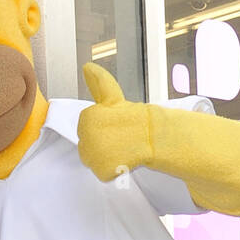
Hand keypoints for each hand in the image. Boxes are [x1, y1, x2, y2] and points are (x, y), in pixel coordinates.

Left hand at [76, 62, 152, 181]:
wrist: (154, 136)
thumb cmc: (131, 117)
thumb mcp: (112, 98)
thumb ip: (98, 84)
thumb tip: (86, 65)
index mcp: (86, 117)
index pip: (86, 127)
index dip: (102, 126)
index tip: (114, 124)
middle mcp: (87, 136)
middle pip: (86, 146)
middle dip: (100, 142)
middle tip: (117, 138)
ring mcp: (94, 155)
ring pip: (93, 160)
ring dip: (105, 157)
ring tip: (120, 148)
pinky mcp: (103, 171)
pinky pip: (103, 173)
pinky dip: (113, 170)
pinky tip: (123, 160)